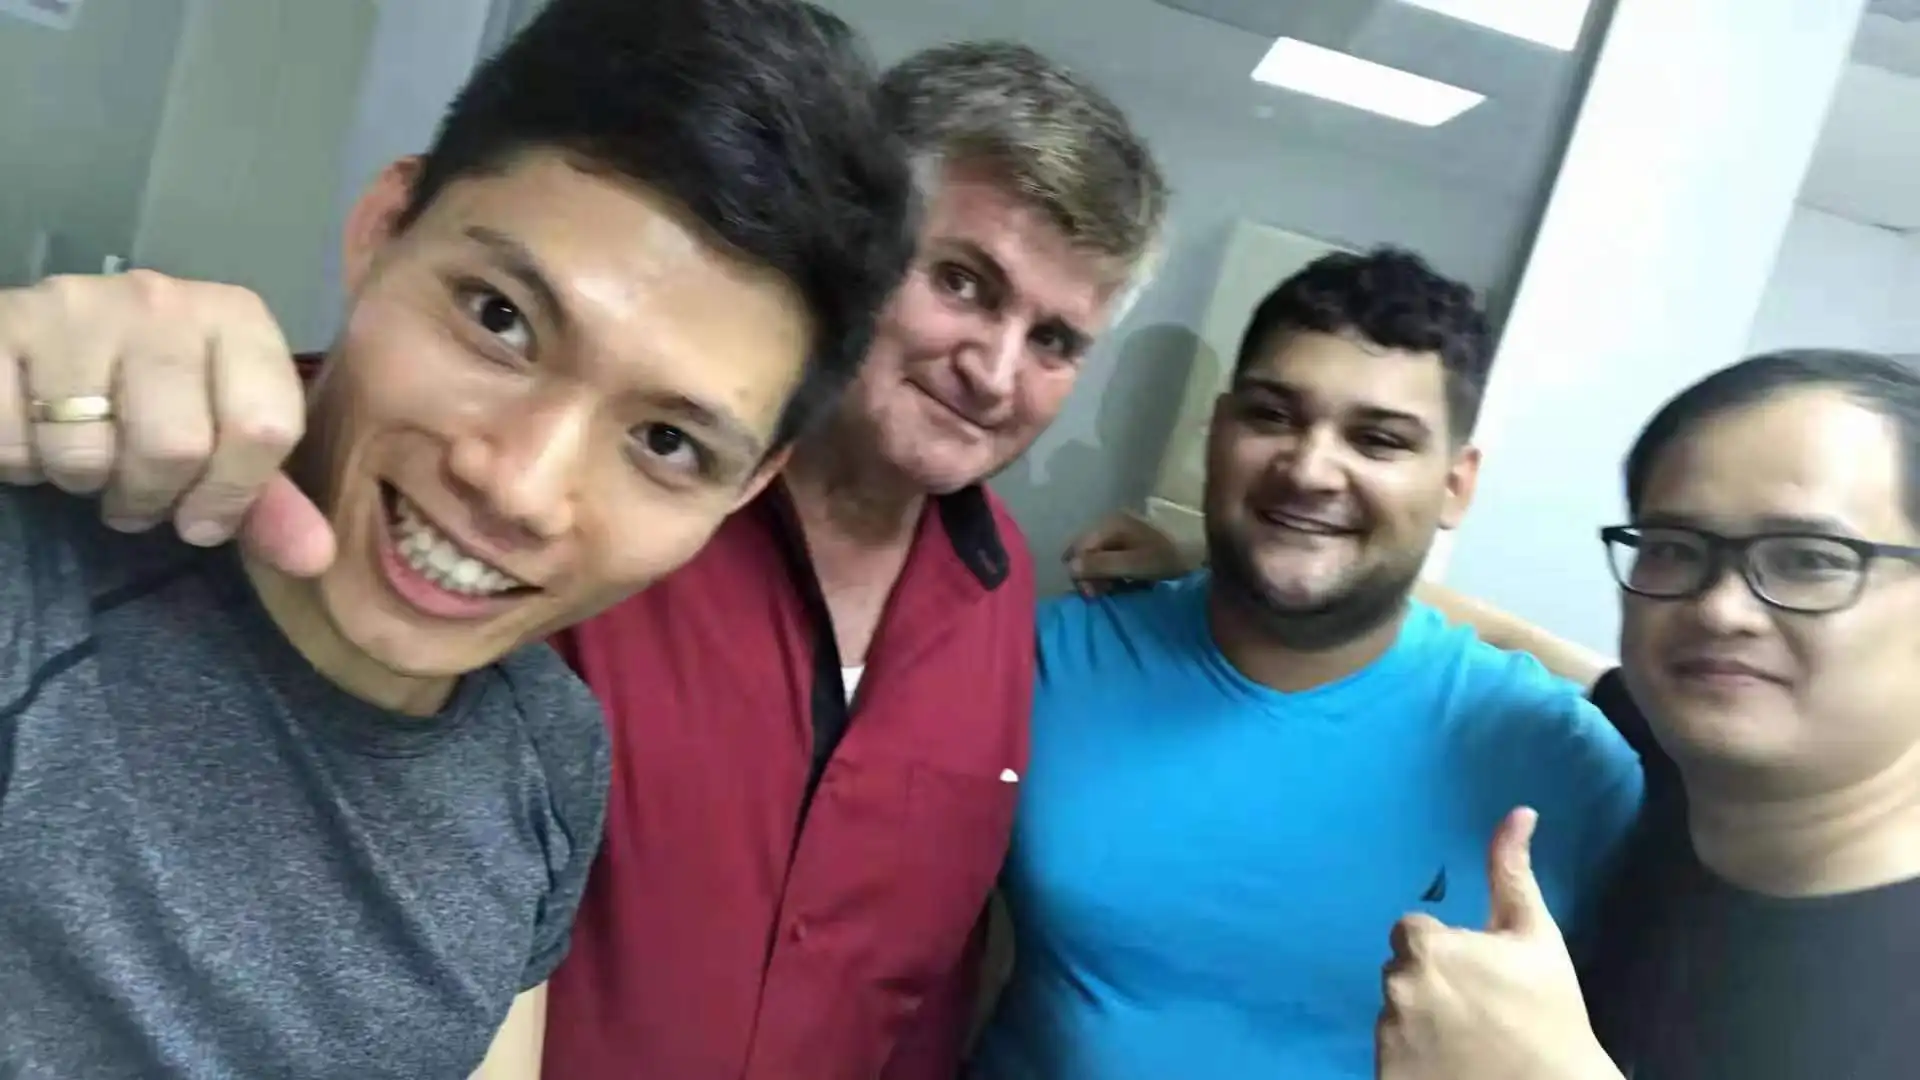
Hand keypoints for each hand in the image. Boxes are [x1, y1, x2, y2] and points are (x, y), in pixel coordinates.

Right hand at [0, 272, 333, 575]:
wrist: (48, 341)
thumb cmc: (155, 397)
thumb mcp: (223, 442)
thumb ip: (269, 503)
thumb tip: (315, 558)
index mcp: (237, 319)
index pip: (263, 427)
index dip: (233, 494)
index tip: (204, 517)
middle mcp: (162, 300)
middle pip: (175, 446)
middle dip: (152, 496)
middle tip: (138, 491)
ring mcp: (76, 306)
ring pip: (87, 451)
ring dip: (83, 479)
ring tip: (87, 455)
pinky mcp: (1, 327)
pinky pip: (11, 440)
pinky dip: (20, 460)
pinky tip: (34, 433)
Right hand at [1061, 509, 1189, 594]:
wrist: (1196, 557)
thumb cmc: (1166, 560)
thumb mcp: (1134, 565)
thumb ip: (1102, 565)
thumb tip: (1069, 567)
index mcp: (1110, 524)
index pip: (1079, 549)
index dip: (1081, 573)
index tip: (1094, 595)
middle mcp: (1109, 524)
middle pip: (1083, 553)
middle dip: (1089, 576)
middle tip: (1103, 594)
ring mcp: (1116, 533)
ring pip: (1092, 559)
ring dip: (1098, 577)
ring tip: (1114, 590)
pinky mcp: (1124, 544)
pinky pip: (1104, 560)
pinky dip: (1108, 574)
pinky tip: (1120, 584)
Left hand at [1375, 808, 1621, 1079]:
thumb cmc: (1550, 1012)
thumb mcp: (1536, 937)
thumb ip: (1512, 872)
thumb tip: (1519, 812)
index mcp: (1427, 946)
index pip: (1412, 932)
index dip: (1445, 950)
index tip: (1477, 974)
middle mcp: (1397, 986)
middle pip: (1402, 970)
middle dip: (1430, 982)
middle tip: (1477, 1010)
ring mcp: (1388, 1033)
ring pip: (1395, 1011)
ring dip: (1419, 1019)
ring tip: (1466, 1041)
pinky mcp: (1385, 1071)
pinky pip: (1389, 1052)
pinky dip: (1411, 1056)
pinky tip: (1449, 1064)